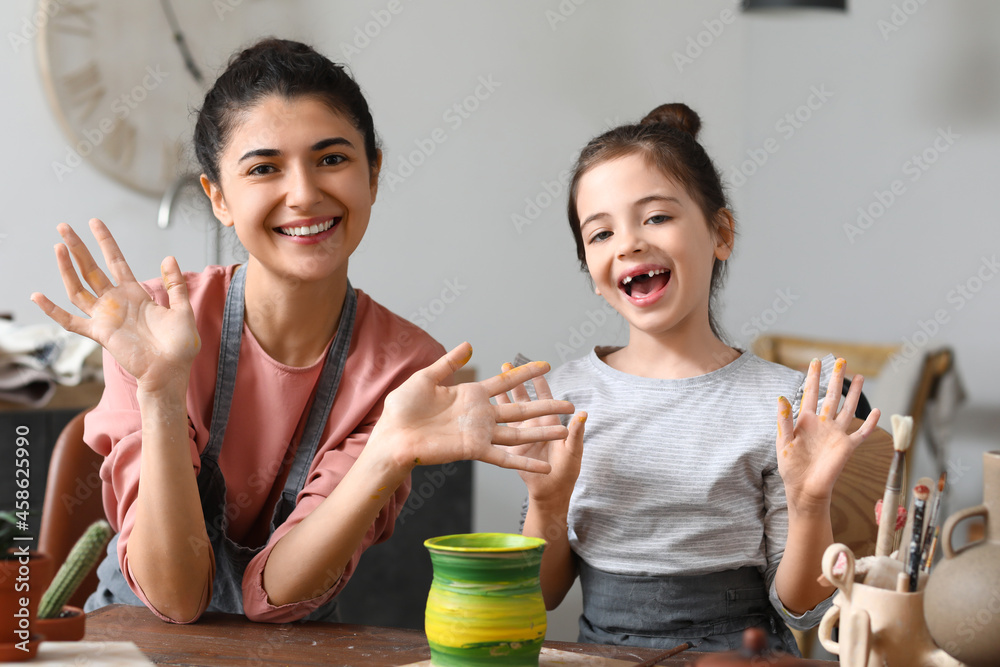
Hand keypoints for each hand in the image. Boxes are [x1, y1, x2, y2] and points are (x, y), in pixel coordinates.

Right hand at [31, 219, 200, 393]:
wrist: (172, 371)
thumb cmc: (180, 345)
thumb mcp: (182, 309)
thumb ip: (175, 285)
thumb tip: (169, 257)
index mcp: (136, 294)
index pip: (116, 262)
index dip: (106, 242)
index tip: (95, 222)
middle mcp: (117, 302)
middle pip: (91, 270)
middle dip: (78, 248)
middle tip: (64, 226)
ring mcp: (106, 317)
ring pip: (78, 289)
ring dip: (66, 269)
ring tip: (58, 247)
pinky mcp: (99, 333)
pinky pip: (71, 321)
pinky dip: (53, 310)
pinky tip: (38, 296)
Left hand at [372, 343, 573, 473]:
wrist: (391, 437)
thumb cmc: (402, 409)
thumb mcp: (426, 378)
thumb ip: (449, 364)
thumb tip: (468, 345)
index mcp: (470, 396)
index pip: (505, 383)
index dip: (525, 373)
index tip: (546, 364)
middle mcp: (480, 415)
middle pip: (521, 409)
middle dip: (545, 407)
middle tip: (569, 403)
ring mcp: (480, 433)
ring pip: (519, 432)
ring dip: (542, 432)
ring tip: (566, 430)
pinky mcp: (474, 450)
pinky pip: (505, 458)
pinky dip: (524, 461)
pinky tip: (544, 465)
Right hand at [495, 368, 584, 508]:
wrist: (551, 492)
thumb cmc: (567, 472)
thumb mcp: (573, 451)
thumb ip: (576, 433)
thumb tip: (583, 414)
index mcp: (548, 423)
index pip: (544, 397)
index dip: (539, 382)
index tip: (536, 366)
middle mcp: (532, 424)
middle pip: (522, 398)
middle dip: (515, 381)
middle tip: (506, 364)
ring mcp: (519, 434)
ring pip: (507, 410)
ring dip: (501, 395)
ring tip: (492, 379)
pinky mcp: (508, 447)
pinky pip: (498, 430)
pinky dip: (490, 419)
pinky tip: (481, 407)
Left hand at [776, 358, 880, 513]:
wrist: (805, 489)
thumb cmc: (791, 468)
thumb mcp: (783, 442)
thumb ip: (784, 420)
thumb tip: (781, 398)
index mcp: (805, 421)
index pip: (810, 393)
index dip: (812, 377)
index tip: (815, 361)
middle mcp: (823, 424)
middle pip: (832, 396)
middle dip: (836, 379)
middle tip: (841, 360)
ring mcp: (837, 434)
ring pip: (848, 409)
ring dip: (855, 394)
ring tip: (860, 377)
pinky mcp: (847, 446)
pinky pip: (862, 433)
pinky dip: (870, 423)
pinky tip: (877, 411)